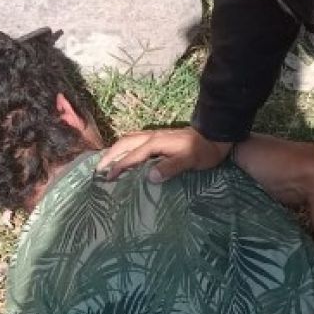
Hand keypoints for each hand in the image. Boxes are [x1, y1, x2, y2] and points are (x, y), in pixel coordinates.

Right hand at [96, 127, 231, 181]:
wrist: (216, 137)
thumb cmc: (204, 152)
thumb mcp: (190, 161)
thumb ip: (170, 167)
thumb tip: (149, 176)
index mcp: (156, 143)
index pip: (132, 155)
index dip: (119, 167)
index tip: (108, 178)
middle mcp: (152, 136)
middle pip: (125, 143)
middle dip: (110, 155)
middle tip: (98, 169)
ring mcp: (155, 135)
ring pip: (129, 140)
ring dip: (116, 149)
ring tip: (105, 162)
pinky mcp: (159, 137)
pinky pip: (135, 140)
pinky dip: (125, 147)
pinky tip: (124, 154)